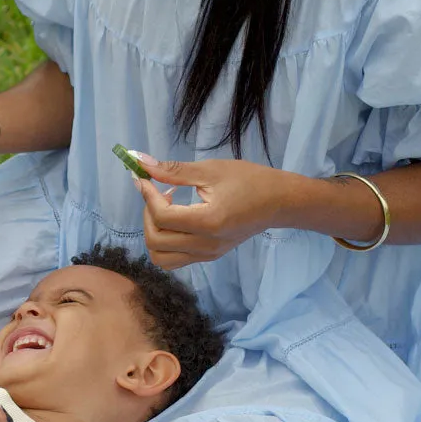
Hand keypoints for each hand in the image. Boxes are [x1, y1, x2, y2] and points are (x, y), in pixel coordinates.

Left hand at [133, 155, 295, 268]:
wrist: (279, 202)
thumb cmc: (249, 180)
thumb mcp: (210, 170)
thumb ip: (173, 170)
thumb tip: (141, 163)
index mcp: (209, 222)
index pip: (162, 217)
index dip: (147, 196)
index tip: (143, 178)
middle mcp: (206, 245)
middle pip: (156, 241)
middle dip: (147, 215)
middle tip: (157, 193)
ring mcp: (208, 255)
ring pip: (161, 258)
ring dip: (154, 233)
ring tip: (166, 209)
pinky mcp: (209, 257)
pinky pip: (175, 258)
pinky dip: (165, 242)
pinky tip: (176, 219)